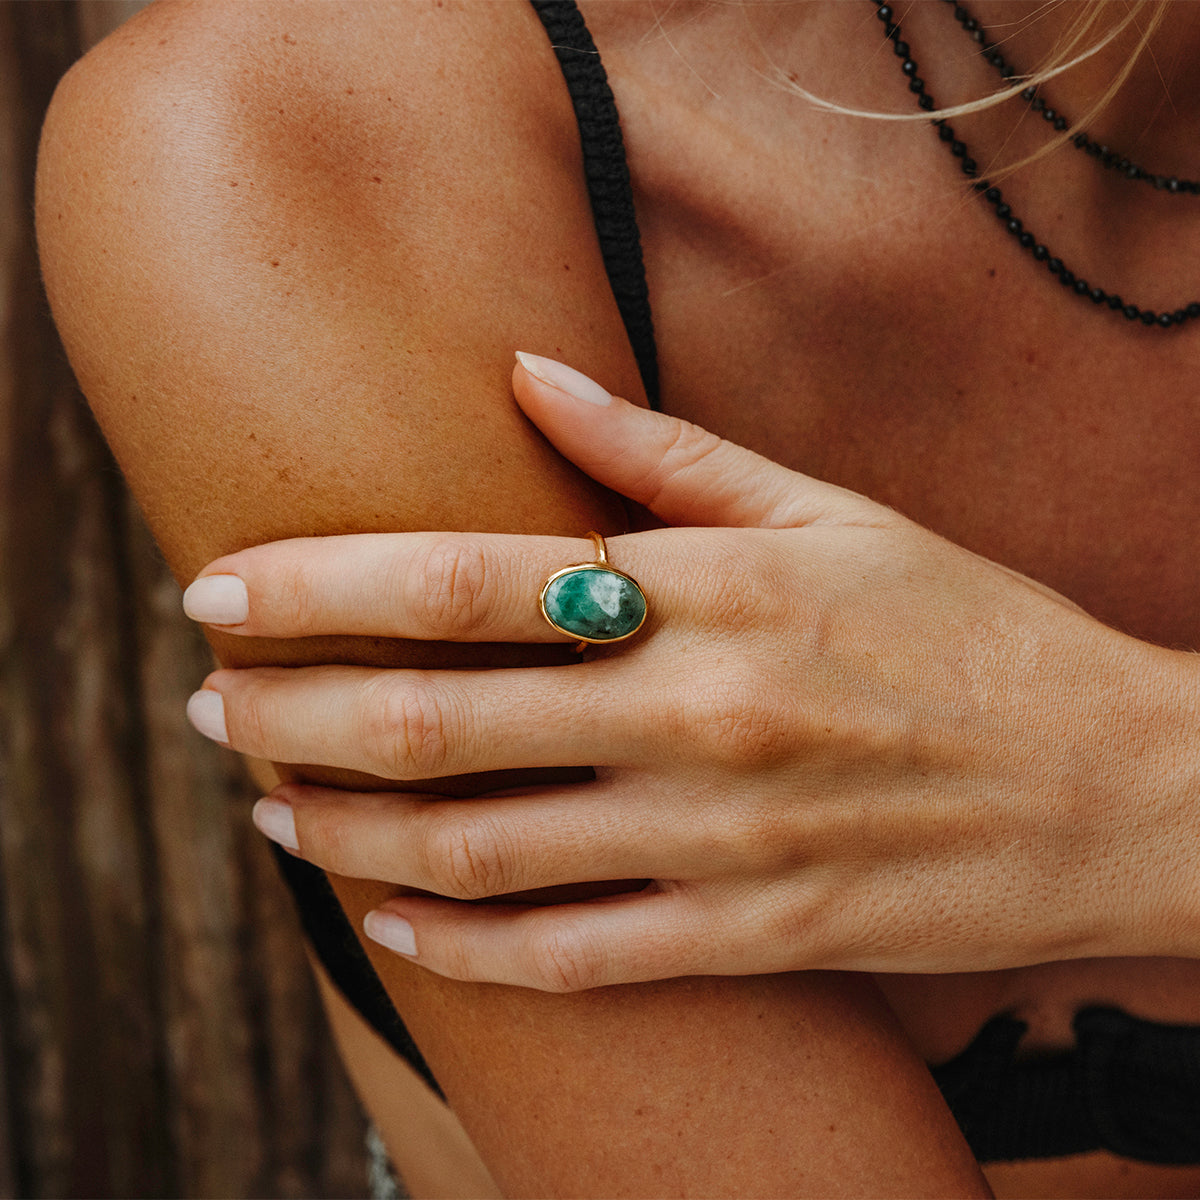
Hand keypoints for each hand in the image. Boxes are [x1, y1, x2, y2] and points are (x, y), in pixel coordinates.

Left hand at [183, 353, 1199, 989]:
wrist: (1116, 785)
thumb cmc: (972, 629)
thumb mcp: (830, 512)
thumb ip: (664, 452)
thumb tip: (528, 372)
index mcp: (712, 589)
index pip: (468, 578)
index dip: (322, 587)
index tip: (222, 592)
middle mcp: (700, 713)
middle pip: (441, 720)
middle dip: (296, 712)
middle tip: (210, 704)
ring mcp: (721, 838)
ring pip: (479, 851)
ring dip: (348, 828)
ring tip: (271, 803)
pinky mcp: (752, 934)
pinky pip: (570, 956)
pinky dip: (462, 946)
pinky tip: (393, 921)